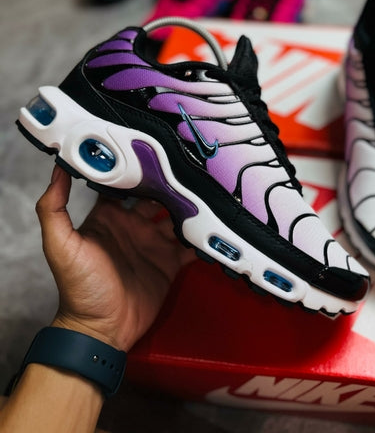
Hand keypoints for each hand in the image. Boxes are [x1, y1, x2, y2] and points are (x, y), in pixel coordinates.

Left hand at [36, 165, 194, 350]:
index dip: (136, 169)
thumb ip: (53, 209)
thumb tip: (57, 170)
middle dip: (170, 183)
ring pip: (177, 217)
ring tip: (206, 192)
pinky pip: (190, 245)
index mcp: (108, 218)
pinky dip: (203, 235)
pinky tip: (215, 223)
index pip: (123, 185)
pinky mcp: (169, 263)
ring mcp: (153, 244)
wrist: (102, 329)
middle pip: (156, 197)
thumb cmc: (79, 288)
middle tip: (187, 168)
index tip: (152, 151)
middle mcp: (133, 226)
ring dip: (190, 205)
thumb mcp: (60, 246)